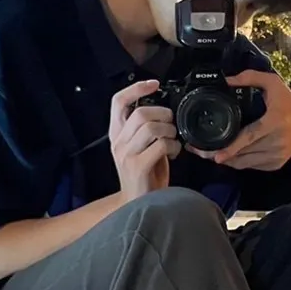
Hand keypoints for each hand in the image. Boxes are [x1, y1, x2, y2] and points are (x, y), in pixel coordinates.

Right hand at [109, 79, 181, 200]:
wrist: (138, 205)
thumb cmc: (144, 175)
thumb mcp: (140, 147)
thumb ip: (145, 129)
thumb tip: (163, 109)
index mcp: (116, 134)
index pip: (118, 101)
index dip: (136, 89)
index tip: (154, 84)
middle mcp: (118, 142)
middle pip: (140, 113)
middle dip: (163, 114)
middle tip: (172, 124)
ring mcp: (126, 155)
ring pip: (151, 127)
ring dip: (170, 131)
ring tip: (173, 141)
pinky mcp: (138, 166)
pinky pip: (160, 145)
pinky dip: (173, 147)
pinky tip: (174, 153)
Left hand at [192, 70, 290, 170]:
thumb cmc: (289, 104)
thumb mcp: (274, 84)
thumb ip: (251, 77)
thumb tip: (226, 80)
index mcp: (275, 122)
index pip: (250, 136)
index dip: (232, 147)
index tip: (217, 155)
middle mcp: (276, 141)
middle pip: (243, 153)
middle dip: (220, 154)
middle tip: (199, 151)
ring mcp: (276, 155)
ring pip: (245, 163)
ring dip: (227, 160)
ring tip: (209, 153)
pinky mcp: (275, 164)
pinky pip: (251, 166)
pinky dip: (238, 162)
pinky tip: (229, 155)